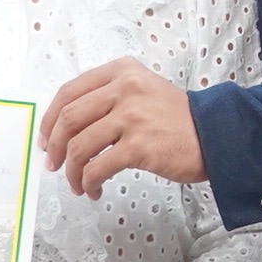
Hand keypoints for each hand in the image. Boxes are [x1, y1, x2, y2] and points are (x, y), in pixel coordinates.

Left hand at [41, 58, 206, 197]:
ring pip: (79, 146)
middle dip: (55, 146)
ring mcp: (132, 116)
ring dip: (71, 171)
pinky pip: (97, 167)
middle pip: (69, 118)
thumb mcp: (143, 90)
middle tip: (54, 164)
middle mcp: (125, 88)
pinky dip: (89, 182)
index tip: (46, 138)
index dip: (50, 119)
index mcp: (122, 71)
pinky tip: (94, 189)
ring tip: (77, 183)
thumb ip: (108, 97)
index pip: (69, 91)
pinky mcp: (139, 145)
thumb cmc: (178, 118)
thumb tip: (67, 126)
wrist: (215, 134)